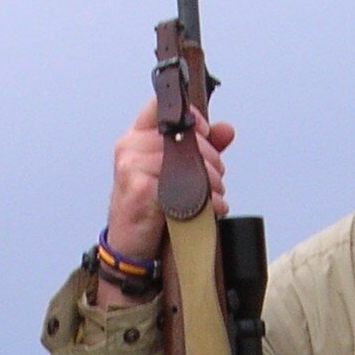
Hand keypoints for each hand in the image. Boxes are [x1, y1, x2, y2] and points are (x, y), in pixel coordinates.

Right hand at [106, 99, 234, 260]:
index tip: (205, 133)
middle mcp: (130, 147)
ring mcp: (132, 167)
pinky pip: (184, 186)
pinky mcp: (141, 189)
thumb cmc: (149, 209)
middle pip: (184, 136)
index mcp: (136, 138)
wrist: (128, 247)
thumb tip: (226, 129)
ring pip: (187, 161)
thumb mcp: (173, 174)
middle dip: (210, 158)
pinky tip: (212, 209)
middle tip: (217, 179)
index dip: (190, 116)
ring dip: (211, 181)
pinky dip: (205, 200)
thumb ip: (199, 148)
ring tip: (215, 196)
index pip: (161, 107)